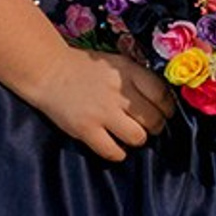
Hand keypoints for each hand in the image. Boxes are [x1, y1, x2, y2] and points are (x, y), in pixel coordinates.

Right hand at [26, 44, 179, 161]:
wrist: (48, 71)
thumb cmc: (85, 69)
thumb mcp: (116, 63)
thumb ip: (138, 79)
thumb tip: (163, 101)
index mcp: (128, 72)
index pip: (162, 95)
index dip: (168, 108)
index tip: (165, 112)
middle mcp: (118, 92)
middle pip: (154, 119)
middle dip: (155, 126)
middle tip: (147, 126)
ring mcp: (102, 111)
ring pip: (138, 137)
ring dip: (137, 139)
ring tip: (130, 135)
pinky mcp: (86, 129)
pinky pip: (113, 151)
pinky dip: (117, 153)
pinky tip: (114, 146)